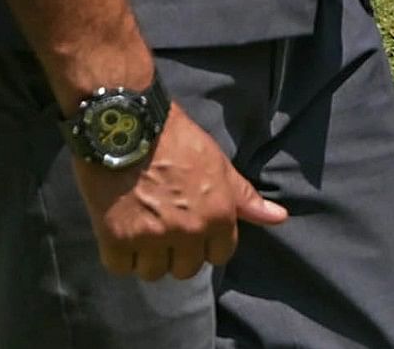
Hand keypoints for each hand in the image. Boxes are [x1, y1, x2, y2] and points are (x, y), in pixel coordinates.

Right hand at [76, 103, 286, 280]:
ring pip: (152, 271)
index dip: (202, 244)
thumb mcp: (217, 164)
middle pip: (184, 269)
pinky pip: (119, 265)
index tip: (186, 231)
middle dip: (173, 254)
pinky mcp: (116, 235)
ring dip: (144, 257)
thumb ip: (244, 198)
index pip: (217, 256)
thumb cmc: (174, 138)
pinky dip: (116, 255)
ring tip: (134, 233)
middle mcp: (188, 233)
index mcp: (217, 217)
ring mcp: (151, 236)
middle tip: (157, 231)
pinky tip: (114, 236)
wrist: (124, 122)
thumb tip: (279, 218)